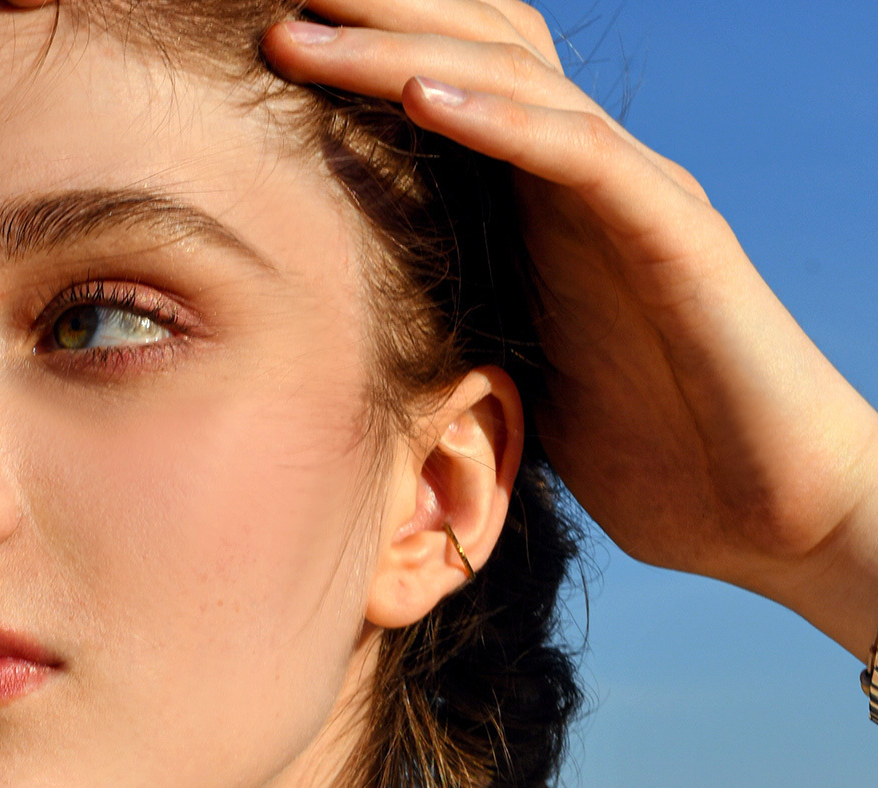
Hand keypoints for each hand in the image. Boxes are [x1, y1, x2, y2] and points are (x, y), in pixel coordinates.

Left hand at [264, 0, 877, 655]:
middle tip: (272, 6)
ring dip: (405, 53)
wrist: (759, 505)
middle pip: (472, 56)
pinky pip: (580, 158)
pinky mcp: (675, 236)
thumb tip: (351, 340)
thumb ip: (453, 328)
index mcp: (537, 211)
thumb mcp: (510, 379)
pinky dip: (503, 122)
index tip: (261, 56)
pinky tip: (423, 97)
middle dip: (372, 22)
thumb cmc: (640, 451)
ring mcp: (632, 196)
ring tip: (311, 27)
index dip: (360, 62)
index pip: (444, 96)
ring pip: (515, 84)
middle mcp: (583, 181)